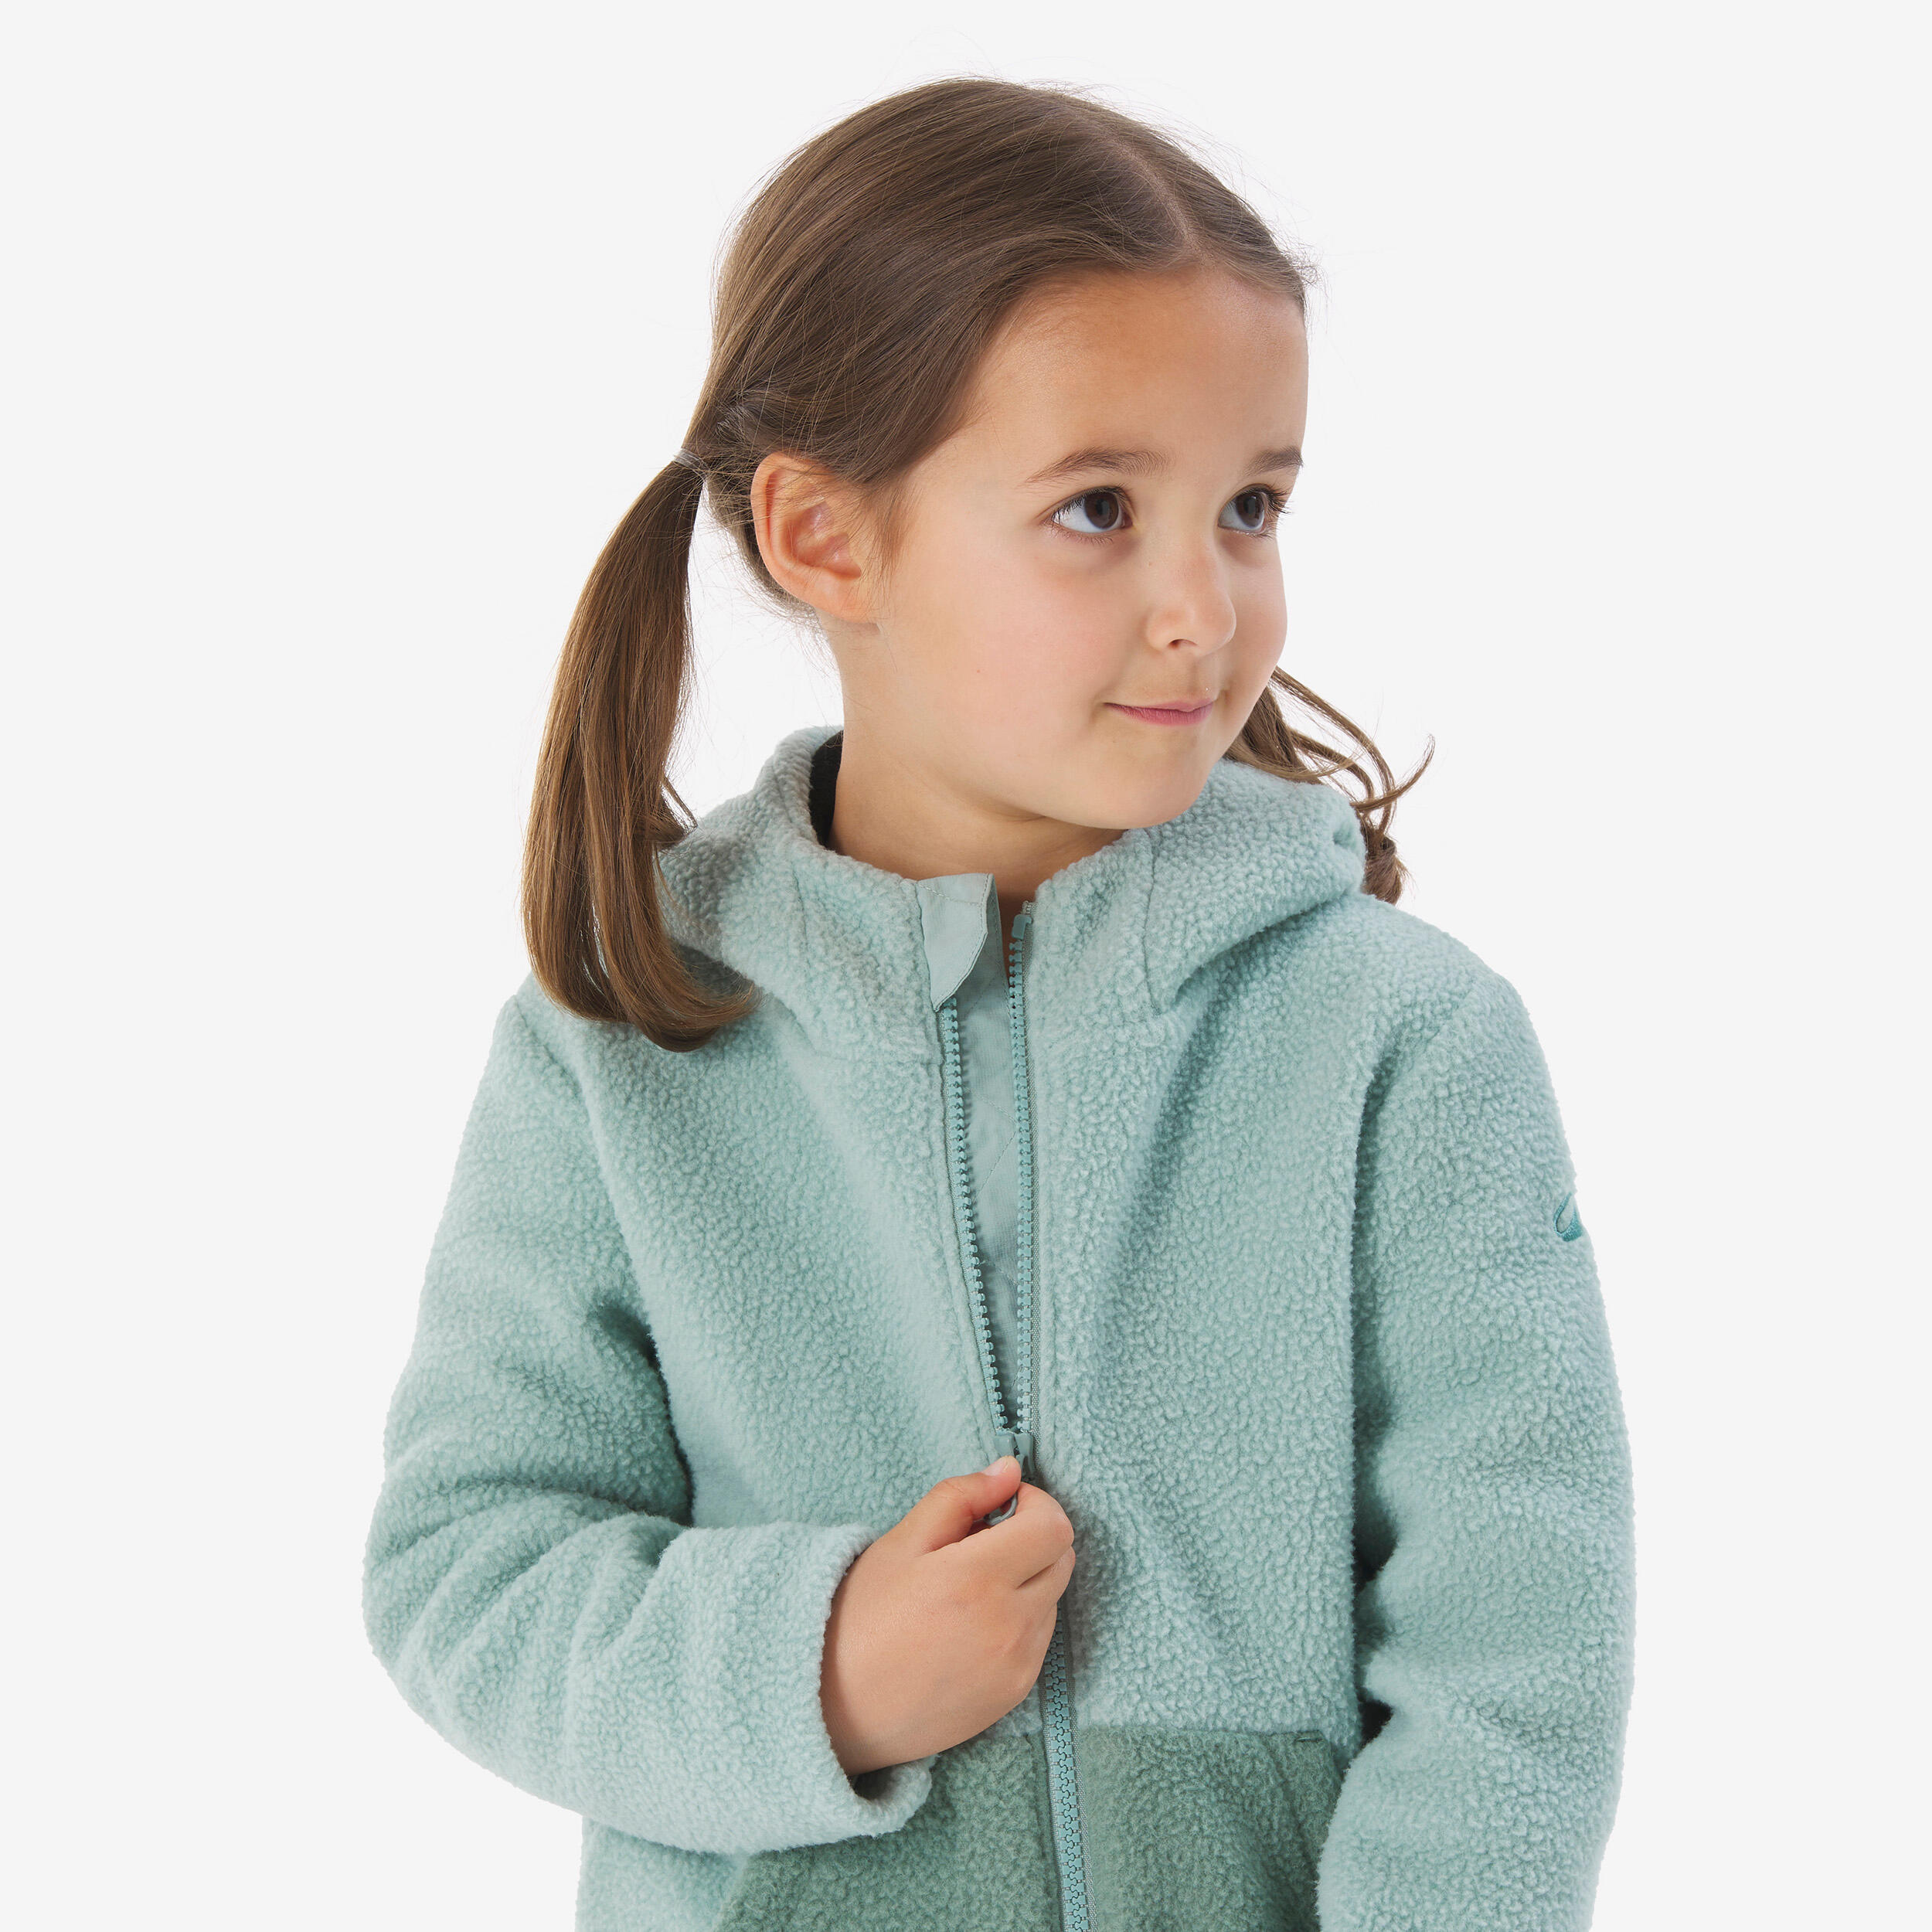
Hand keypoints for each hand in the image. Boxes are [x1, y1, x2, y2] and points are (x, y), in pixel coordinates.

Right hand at [820, 1455, 1074, 1776]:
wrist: (835, 1708)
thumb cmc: (861, 1618)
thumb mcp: (901, 1541)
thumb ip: (961, 1497)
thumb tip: (1010, 1471)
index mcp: (979, 1579)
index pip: (1055, 1527)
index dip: (1035, 1504)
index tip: (1002, 1506)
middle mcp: (1009, 1626)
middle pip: (1062, 1560)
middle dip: (1032, 1539)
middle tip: (980, 1544)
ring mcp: (1017, 1665)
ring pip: (1052, 1599)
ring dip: (1027, 1581)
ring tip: (968, 1590)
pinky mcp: (1015, 1694)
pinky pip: (1039, 1640)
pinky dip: (1019, 1621)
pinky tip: (970, 1626)